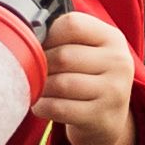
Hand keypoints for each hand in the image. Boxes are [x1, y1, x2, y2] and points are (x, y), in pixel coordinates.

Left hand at [31, 12, 138, 144]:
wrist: (107, 120)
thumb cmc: (87, 78)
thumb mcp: (87, 51)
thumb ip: (64, 39)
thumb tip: (26, 37)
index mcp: (112, 38)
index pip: (72, 24)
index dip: (49, 35)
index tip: (42, 46)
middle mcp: (118, 62)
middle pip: (63, 55)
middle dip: (41, 64)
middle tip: (34, 71)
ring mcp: (113, 91)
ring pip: (60, 83)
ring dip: (41, 87)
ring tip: (37, 88)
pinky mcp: (101, 117)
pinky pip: (59, 108)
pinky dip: (42, 106)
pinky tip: (41, 105)